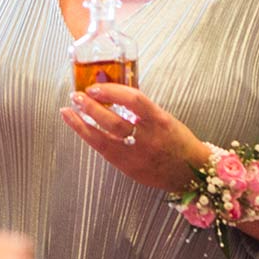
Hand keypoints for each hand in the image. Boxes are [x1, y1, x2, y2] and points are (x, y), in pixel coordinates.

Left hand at [62, 83, 204, 193]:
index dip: (112, 91)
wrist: (188, 171)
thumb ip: (141, 109)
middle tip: (77, 96)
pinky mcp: (128, 167)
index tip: (96, 87)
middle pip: (113, 121)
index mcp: (159, 121)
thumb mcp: (164, 118)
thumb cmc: (177, 141)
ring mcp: (135, 155)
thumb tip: (113, 93)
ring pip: (103, 138)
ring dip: (83, 123)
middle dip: (91, 107)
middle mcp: (147, 138)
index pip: (134, 100)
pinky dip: (88, 137)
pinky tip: (79, 128)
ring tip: (69, 110)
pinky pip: (103, 150)